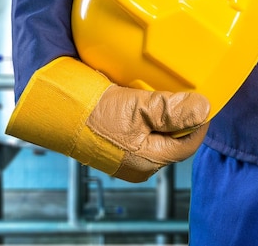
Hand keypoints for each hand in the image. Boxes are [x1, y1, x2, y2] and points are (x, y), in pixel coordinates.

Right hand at [6, 57, 209, 182]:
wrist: (54, 110)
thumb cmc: (92, 113)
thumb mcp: (136, 107)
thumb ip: (171, 109)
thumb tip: (203, 108)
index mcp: (148, 160)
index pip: (188, 143)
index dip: (198, 122)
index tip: (202, 100)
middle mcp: (138, 163)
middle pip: (171, 139)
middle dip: (178, 117)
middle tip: (180, 93)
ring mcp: (124, 155)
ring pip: (154, 134)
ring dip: (160, 114)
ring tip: (159, 93)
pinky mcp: (112, 144)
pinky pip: (138, 130)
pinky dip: (143, 115)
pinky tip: (138, 98)